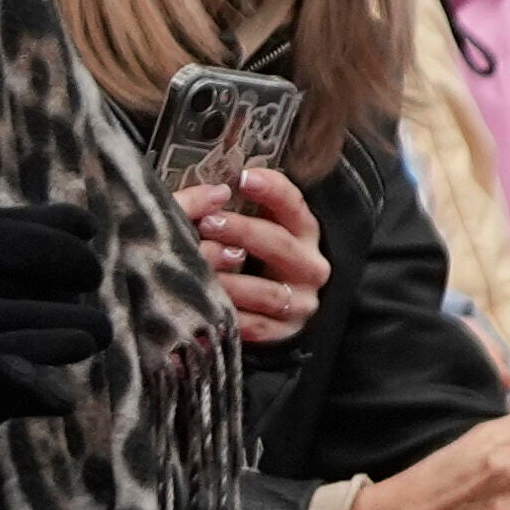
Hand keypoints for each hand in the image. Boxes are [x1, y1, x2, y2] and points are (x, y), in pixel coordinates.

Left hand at [187, 166, 328, 349]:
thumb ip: (236, 208)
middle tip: (208, 222)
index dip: (272, 190)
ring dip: (231, 281)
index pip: (294, 206)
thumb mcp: (254, 229)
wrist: (274, 310)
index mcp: (304, 234)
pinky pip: (255, 326)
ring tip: (199, 269)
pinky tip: (207, 305)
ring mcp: (299, 302)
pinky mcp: (283, 332)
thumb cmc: (255, 259)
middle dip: (243, 232)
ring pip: (267, 292)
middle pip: (281, 245)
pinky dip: (230, 316)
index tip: (243, 177)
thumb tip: (208, 192)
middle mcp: (309, 266)